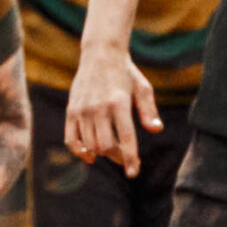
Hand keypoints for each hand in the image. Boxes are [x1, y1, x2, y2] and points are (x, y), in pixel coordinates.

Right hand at [64, 45, 159, 176]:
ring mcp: (82, 110)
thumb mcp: (143, 88)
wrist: (100, 54)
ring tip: (112, 151)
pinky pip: (71, 139)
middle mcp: (98, 107)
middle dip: (118, 157)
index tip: (133, 173)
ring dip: (102, 154)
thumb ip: (149, 110)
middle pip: (106, 145)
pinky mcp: (71, 111)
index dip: (130, 158)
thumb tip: (156, 129)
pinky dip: (79, 152)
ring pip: (90, 145)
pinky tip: (89, 156)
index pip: (126, 137)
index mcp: (118, 102)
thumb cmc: (126, 73)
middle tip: (126, 156)